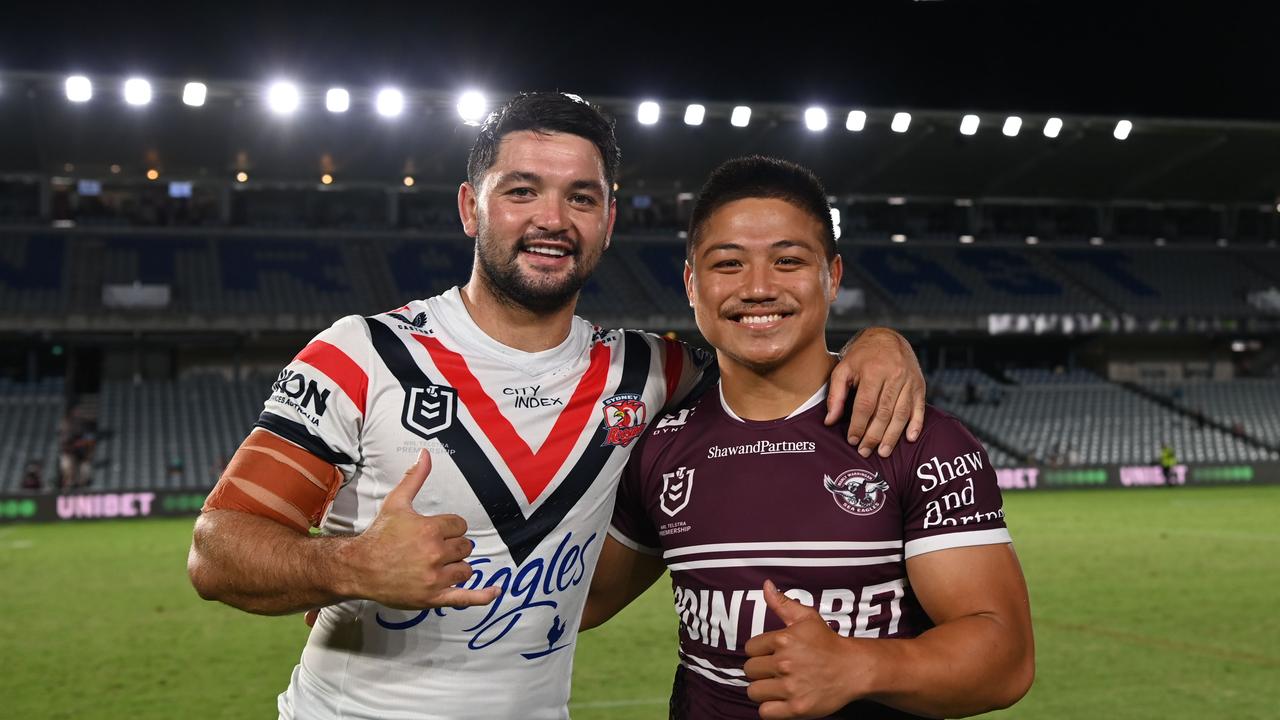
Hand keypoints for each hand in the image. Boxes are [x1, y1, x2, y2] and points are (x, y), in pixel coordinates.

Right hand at [346, 449, 499, 609]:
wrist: (359, 568)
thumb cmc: (379, 535)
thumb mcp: (396, 502)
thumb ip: (415, 478)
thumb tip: (425, 453)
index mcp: (430, 529)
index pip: (460, 526)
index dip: (449, 528)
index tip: (434, 532)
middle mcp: (435, 553)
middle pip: (465, 547)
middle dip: (453, 547)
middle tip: (432, 549)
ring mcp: (436, 577)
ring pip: (466, 569)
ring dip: (457, 566)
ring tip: (437, 565)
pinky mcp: (434, 597)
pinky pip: (466, 597)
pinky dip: (483, 595)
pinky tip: (496, 591)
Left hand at [744, 580, 864, 718]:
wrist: (853, 669)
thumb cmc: (827, 643)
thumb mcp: (807, 618)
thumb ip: (782, 603)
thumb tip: (765, 585)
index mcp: (783, 640)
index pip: (750, 648)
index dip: (759, 651)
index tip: (771, 654)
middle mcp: (785, 663)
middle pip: (749, 670)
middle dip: (759, 670)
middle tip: (775, 671)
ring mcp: (791, 687)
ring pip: (754, 692)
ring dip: (763, 690)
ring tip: (777, 685)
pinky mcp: (797, 708)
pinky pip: (765, 712)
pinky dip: (770, 709)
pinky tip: (781, 700)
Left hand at [825, 327, 925, 456]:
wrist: (887, 337)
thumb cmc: (862, 356)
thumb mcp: (843, 369)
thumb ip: (835, 395)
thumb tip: (830, 421)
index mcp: (873, 370)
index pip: (865, 404)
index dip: (858, 425)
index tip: (852, 440)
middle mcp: (894, 375)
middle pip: (884, 412)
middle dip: (874, 435)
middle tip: (865, 451)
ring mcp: (909, 381)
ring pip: (902, 413)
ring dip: (892, 435)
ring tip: (883, 452)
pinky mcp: (920, 385)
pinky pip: (919, 408)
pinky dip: (916, 425)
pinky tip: (909, 439)